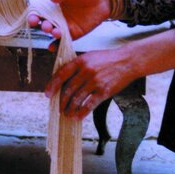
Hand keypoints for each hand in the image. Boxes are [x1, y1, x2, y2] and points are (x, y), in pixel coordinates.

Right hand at [27, 0, 110, 41]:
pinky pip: (62, 41)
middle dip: (42, 26)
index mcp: (53, 5)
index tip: (33, 19)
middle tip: (46, 26)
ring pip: (53, 32)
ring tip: (56, 32)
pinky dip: (56, 46)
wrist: (104, 1)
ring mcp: (64, 26)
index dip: (33, 16)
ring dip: (51, 34)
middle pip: (43, 23)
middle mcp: (56, 16)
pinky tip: (52, 48)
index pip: (39, 11)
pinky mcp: (73, 34)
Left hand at [46, 29, 174, 117]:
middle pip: (68, 90)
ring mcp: (95, 81)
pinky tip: (78, 116)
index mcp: (80, 61)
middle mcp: (86, 71)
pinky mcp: (104, 91)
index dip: (52, 86)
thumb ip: (76, 66)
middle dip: (61, 101)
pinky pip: (90, 104)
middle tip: (59, 108)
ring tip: (67, 113)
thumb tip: (62, 80)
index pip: (61, 74)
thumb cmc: (107, 59)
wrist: (128, 61)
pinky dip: (82, 112)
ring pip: (77, 99)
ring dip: (70, 108)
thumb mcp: (89, 56)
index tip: (47, 95)